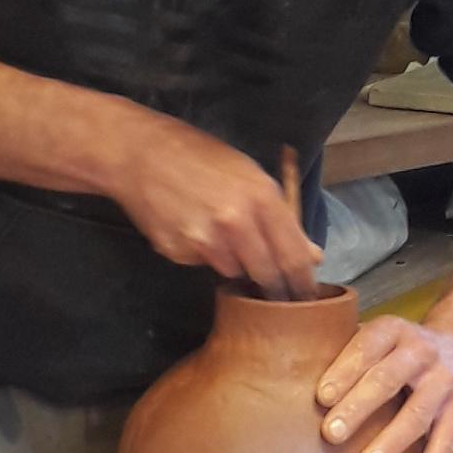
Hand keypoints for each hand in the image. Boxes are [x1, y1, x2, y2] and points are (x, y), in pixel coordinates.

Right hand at [110, 111, 319, 289]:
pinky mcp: (178, 252)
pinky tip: (191, 226)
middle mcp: (235, 223)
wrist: (140, 154)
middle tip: (275, 288)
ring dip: (235, 262)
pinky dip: (203, 254)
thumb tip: (312, 255)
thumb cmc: (200, 157)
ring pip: (234, 270)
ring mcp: (204, 241)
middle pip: (266, 275)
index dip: (303, 283)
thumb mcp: (249, 175)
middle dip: (273, 285)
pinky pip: (203, 263)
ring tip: (219, 232)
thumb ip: (282, 217)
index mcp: (261, 197)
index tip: (306, 298)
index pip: (293, 257)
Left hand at [316, 316, 452, 452]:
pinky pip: (446, 440)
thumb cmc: (404, 349)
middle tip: (331, 433)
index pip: (366, 347)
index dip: (344, 371)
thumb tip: (293, 376)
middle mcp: (420, 352)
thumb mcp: (382, 337)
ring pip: (417, 413)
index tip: (321, 397)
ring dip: (392, 440)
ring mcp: (444, 382)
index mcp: (393, 331)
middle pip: (387, 380)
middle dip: (358, 407)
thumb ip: (349, 352)